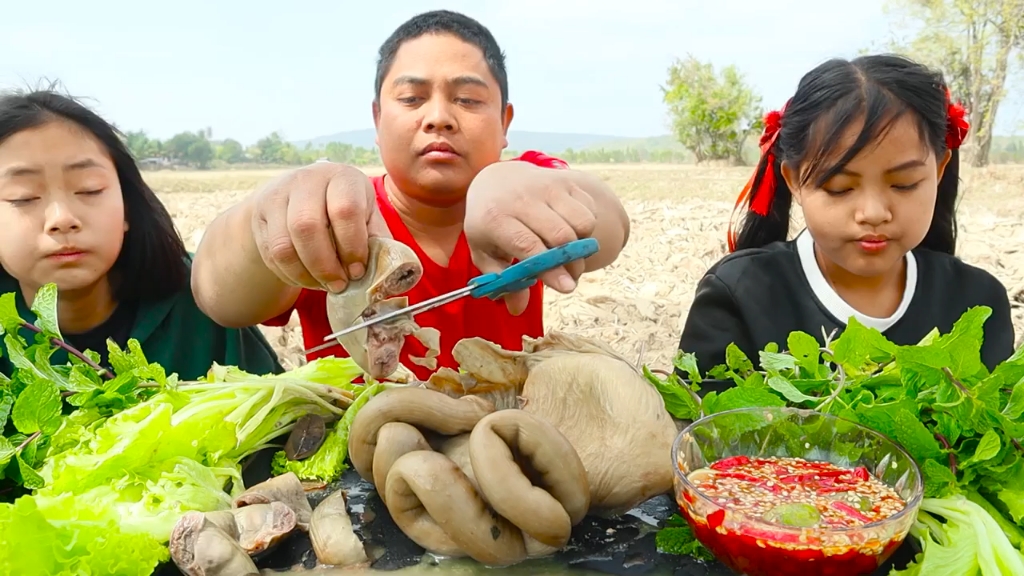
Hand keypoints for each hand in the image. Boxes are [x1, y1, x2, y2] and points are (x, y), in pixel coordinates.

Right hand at [250, 162, 390, 292]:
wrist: (300, 194)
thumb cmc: (344, 208)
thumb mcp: (367, 215)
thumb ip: (378, 240)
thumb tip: (392, 275)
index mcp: (342, 177)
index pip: (345, 210)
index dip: (352, 247)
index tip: (358, 271)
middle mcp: (307, 180)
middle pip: (307, 226)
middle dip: (325, 265)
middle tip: (339, 285)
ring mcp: (278, 195)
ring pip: (283, 244)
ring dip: (306, 274)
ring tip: (324, 285)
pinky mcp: (261, 214)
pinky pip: (271, 254)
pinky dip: (290, 274)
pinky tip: (308, 278)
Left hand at [464, 161, 596, 314]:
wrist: (495, 179)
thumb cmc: (490, 224)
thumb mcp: (485, 252)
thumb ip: (502, 281)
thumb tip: (517, 310)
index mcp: (495, 218)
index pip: (528, 246)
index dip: (550, 269)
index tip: (567, 287)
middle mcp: (521, 198)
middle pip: (560, 236)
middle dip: (572, 263)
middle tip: (570, 276)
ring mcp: (545, 186)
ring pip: (581, 222)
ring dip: (582, 245)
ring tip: (569, 252)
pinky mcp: (564, 180)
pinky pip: (589, 209)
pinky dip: (587, 227)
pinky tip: (570, 229)